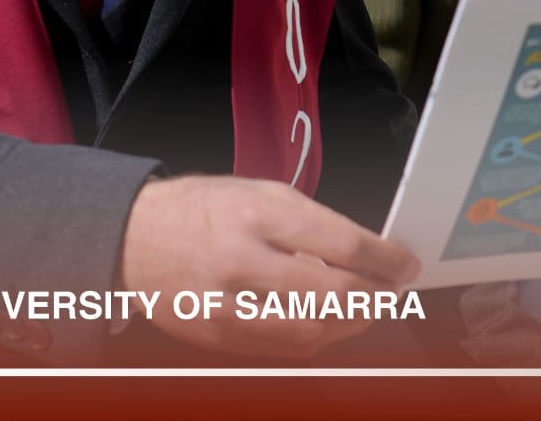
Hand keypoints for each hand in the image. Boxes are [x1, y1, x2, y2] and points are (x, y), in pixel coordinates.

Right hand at [118, 174, 420, 357]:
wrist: (135, 238)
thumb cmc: (204, 208)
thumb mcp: (260, 192)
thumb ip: (311, 222)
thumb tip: (363, 252)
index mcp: (257, 214)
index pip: (341, 243)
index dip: (384, 259)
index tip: (405, 264)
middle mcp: (241, 261)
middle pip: (331, 296)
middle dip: (375, 297)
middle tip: (391, 291)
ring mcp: (226, 305)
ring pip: (310, 332)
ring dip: (350, 323)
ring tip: (365, 307)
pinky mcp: (216, 336)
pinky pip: (281, 348)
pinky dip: (315, 338)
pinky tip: (327, 323)